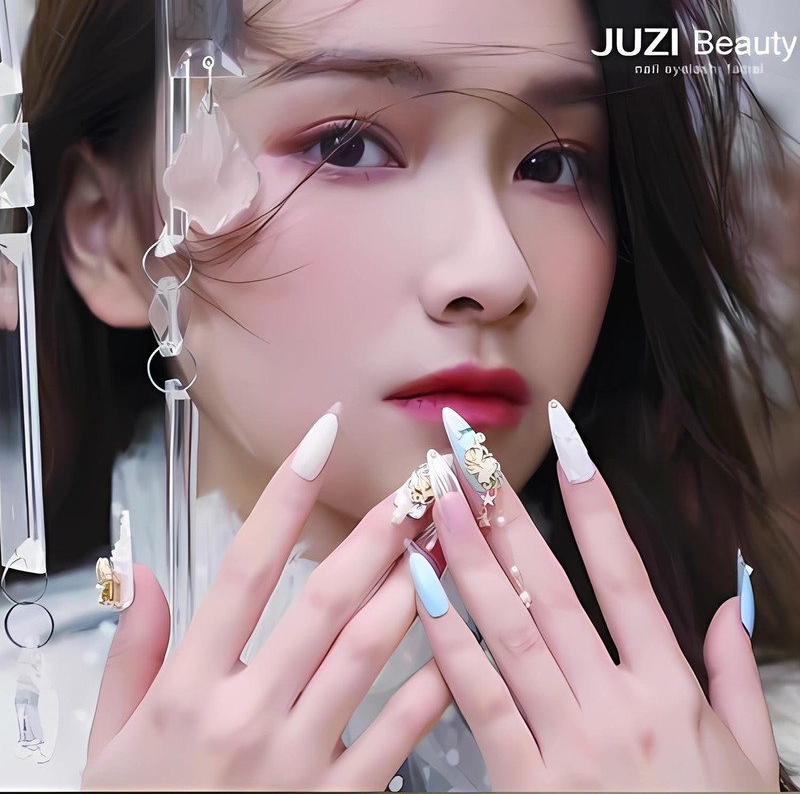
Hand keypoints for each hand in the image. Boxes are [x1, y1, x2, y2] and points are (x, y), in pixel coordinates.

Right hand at [82, 409, 449, 790]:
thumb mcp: (111, 742)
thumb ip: (133, 654)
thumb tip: (150, 577)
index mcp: (191, 687)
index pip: (244, 568)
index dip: (284, 498)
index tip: (319, 442)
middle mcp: (248, 713)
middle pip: (323, 600)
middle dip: (376, 534)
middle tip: (416, 483)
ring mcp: (297, 758)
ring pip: (368, 652)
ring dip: (413, 586)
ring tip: (447, 538)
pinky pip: (397, 731)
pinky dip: (432, 682)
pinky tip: (460, 639)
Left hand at [410, 401, 778, 790]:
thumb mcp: (750, 758)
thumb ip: (738, 674)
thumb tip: (731, 599)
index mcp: (670, 689)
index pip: (625, 571)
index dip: (593, 499)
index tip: (564, 439)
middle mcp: (616, 704)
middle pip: (549, 586)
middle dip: (504, 511)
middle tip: (465, 454)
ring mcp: (569, 743)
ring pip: (508, 630)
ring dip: (468, 557)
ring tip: (433, 500)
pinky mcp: (526, 785)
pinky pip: (478, 700)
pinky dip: (447, 641)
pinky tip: (418, 590)